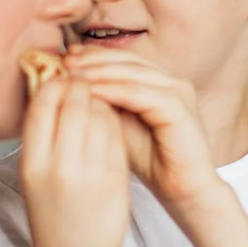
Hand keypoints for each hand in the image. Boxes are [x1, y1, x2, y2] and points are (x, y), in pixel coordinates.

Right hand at [20, 78, 130, 246]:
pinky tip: (111, 122)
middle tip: (85, 81)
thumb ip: (42, 136)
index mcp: (32, 162)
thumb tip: (52, 86)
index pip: (44, 102)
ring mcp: (90, 172)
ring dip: (101, 100)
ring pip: (100, 114)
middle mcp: (60, 166)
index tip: (62, 78)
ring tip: (98, 101)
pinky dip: (114, 120)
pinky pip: (117, 134)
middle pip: (74, 102)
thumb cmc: (52, 215)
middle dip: (82, 86)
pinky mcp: (116, 179)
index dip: (56, 82)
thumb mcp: (33, 176)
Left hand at [64, 47, 219, 213]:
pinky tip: (90, 92)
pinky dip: (113, 91)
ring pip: (132, 73)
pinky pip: (140, 93)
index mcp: (160, 82)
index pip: (124, 59)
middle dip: (93, 59)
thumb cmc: (152, 162)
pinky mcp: (179, 108)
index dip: (94, 55)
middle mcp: (172, 82)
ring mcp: (179, 92)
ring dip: (99, 72)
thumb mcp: (120, 126)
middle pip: (127, 60)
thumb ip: (104, 103)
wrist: (182, 191)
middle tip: (65, 61)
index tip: (64, 57)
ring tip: (72, 74)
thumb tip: (71, 85)